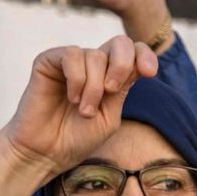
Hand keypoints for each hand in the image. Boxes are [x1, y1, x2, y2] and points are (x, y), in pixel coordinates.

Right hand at [0, 36, 158, 178]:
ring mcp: (71, 62)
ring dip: (94, 87)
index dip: (145, 55)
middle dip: (122, 65)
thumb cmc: (78, 138)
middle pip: (119, 43)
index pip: (135, 52)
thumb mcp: (110, 115)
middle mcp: (93, 66)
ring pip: (95, 56)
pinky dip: (77, 79)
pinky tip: (72, 98)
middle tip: (111, 90)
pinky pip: (72, 55)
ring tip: (84, 110)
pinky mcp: (48, 61)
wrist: (47, 152)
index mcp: (112, 77)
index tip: (149, 73)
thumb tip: (135, 63)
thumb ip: (122, 89)